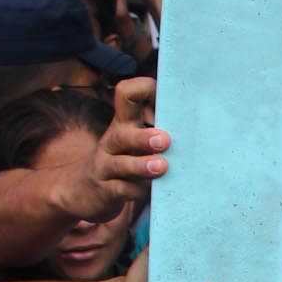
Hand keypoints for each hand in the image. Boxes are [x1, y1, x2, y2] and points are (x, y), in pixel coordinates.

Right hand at [71, 77, 168, 221]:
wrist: (84, 191)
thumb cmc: (124, 160)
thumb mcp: (135, 139)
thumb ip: (158, 127)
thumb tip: (197, 123)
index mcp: (124, 123)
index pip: (126, 95)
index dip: (143, 89)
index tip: (167, 97)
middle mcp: (113, 141)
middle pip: (122, 133)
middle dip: (143, 137)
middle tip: (165, 140)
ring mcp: (106, 166)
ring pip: (121, 164)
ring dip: (142, 165)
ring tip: (162, 167)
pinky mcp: (105, 190)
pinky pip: (122, 190)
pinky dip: (138, 191)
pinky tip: (153, 191)